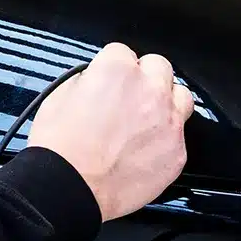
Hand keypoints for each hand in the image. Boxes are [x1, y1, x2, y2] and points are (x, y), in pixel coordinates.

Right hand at [27, 42, 193, 220]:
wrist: (70, 188)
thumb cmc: (61, 147)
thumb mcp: (59, 96)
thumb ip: (87, 81)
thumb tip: (96, 82)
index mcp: (117, 70)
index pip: (122, 52)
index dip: (111, 67)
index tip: (107, 80)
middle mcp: (149, 90)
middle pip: (159, 66)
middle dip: (144, 77)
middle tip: (128, 96)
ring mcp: (168, 121)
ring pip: (180, 95)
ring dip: (165, 100)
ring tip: (146, 117)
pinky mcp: (177, 151)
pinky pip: (179, 135)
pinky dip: (164, 138)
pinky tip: (144, 148)